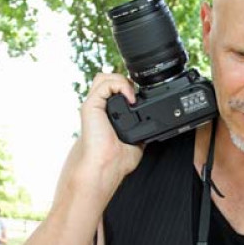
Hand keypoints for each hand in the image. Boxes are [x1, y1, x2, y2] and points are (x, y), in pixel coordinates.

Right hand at [75, 73, 143, 188]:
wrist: (105, 167)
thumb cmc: (116, 161)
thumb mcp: (136, 142)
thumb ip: (140, 131)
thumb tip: (153, 128)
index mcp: (106, 115)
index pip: (114, 90)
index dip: (128, 88)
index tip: (141, 97)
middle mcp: (98, 108)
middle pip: (107, 79)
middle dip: (124, 81)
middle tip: (136, 96)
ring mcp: (93, 105)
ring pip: (104, 77)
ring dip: (122, 80)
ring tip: (132, 96)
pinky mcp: (90, 106)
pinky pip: (104, 84)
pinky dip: (120, 85)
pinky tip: (130, 98)